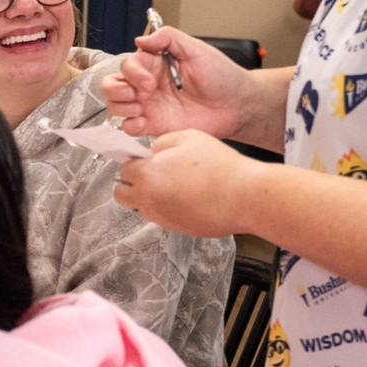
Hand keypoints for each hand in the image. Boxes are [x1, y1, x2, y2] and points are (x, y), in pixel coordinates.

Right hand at [101, 26, 247, 137]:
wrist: (237, 104)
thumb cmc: (221, 76)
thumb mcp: (196, 48)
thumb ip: (168, 38)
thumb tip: (140, 39)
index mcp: (154, 64)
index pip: (127, 65)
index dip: (132, 73)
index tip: (149, 80)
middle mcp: (147, 85)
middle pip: (112, 85)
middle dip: (118, 90)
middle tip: (141, 94)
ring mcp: (149, 106)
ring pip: (116, 107)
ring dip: (121, 107)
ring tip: (141, 109)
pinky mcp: (155, 126)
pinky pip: (129, 128)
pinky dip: (130, 126)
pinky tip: (144, 122)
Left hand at [114, 130, 252, 236]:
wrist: (244, 196)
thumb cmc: (220, 166)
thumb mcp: (187, 137)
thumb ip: (162, 143)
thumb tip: (153, 152)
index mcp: (147, 176)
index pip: (124, 169)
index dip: (135, 161)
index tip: (145, 158)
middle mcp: (149, 201)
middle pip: (122, 195)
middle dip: (132, 183)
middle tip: (151, 172)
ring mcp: (163, 218)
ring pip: (141, 208)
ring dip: (149, 196)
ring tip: (173, 184)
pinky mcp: (178, 229)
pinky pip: (162, 217)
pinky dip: (167, 208)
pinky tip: (187, 196)